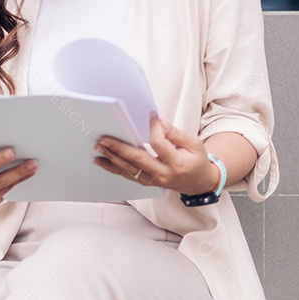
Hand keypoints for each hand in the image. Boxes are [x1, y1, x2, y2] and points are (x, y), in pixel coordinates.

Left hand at [93, 114, 219, 194]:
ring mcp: (153, 181)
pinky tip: (101, 161)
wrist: (199, 183)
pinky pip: (128, 175)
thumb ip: (176, 133)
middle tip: (104, 138)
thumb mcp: (194, 144)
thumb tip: (159, 122)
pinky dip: (113, 168)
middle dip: (119, 148)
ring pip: (129, 170)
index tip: (151, 116)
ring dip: (112, 158)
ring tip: (99, 147)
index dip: (154, 129)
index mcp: (176, 164)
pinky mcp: (147, 182)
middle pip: (138, 160)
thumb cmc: (197, 161)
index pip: (159, 144)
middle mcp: (163, 175)